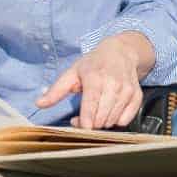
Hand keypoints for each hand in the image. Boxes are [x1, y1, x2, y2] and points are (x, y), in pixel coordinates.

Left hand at [35, 32, 151, 128]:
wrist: (121, 51)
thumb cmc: (94, 63)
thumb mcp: (72, 72)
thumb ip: (56, 90)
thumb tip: (39, 104)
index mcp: (95, 78)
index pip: (91, 107)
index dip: (84, 121)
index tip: (78, 124)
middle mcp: (114, 84)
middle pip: (101, 118)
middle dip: (90, 123)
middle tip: (83, 117)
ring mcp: (127, 90)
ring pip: (112, 121)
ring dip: (102, 122)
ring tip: (95, 112)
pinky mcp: (136, 96)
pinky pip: (125, 120)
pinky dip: (116, 120)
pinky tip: (109, 110)